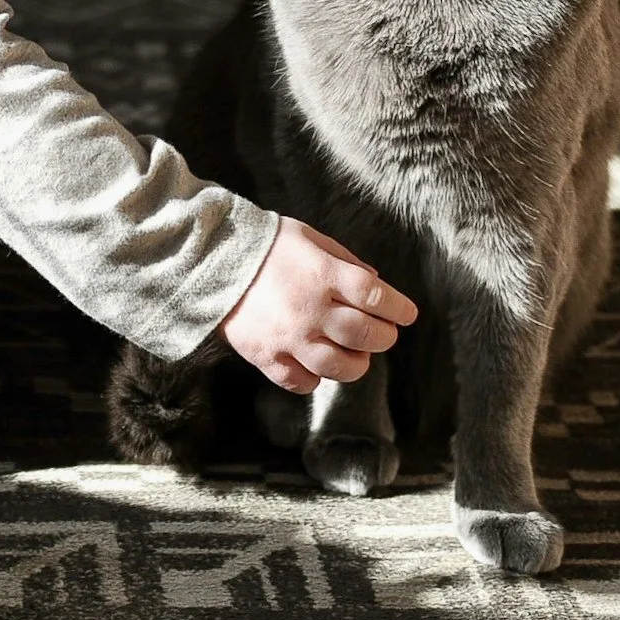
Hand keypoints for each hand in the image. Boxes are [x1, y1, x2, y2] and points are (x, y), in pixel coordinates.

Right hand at [220, 217, 416, 392]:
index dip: (399, 308)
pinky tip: (318, 366)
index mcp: (324, 274)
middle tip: (385, 334)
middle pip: (366, 334)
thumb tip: (376, 282)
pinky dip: (316, 379)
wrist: (211, 259)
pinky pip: (301, 382)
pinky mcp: (266, 356)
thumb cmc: (265, 244)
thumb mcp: (310, 238)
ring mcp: (289, 337)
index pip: (377, 297)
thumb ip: (344, 260)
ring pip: (339, 366)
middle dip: (384, 336)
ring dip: (358, 364)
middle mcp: (311, 309)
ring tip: (359, 356)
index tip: (407, 314)